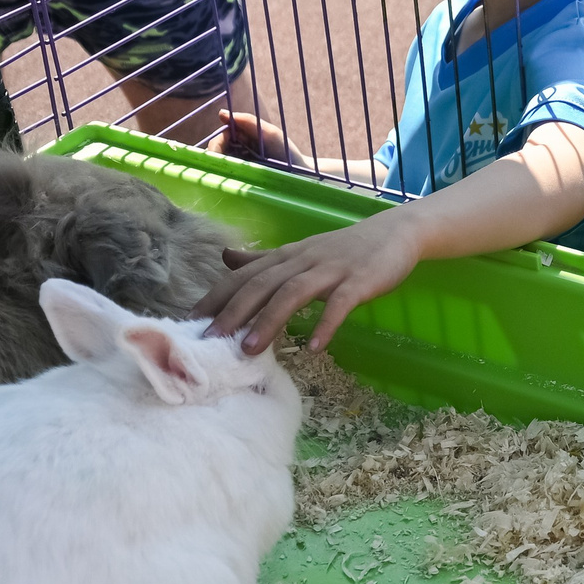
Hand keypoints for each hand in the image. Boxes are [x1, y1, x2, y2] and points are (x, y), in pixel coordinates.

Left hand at [197, 212, 427, 355]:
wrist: (395, 233)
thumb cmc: (344, 249)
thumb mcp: (299, 252)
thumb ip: (263, 260)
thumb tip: (225, 259)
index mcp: (285, 257)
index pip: (242, 277)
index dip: (214, 299)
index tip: (188, 325)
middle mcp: (302, 260)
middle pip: (261, 285)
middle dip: (232, 313)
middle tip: (209, 342)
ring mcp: (331, 270)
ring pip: (293, 293)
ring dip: (269, 321)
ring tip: (250, 350)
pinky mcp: (360, 281)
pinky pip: (340, 304)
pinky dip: (325, 324)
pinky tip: (315, 348)